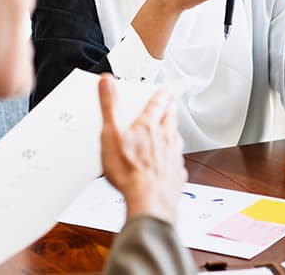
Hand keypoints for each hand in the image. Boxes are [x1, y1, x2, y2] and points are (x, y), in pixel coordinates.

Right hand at [98, 73, 186, 224]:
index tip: (165, 89)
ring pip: (176, 137)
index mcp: (148, 127)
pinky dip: (174, 155)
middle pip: (170, 118)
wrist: (149, 202)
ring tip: (172, 126)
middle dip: (170, 109)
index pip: (157, 104)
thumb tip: (107, 82)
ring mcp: (173, 156)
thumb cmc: (128, 172)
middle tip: (172, 102)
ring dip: (174, 129)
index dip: (161, 95)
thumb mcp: (111, 134)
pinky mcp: (176, 174)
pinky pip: (177, 160)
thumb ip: (109, 106)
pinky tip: (170, 160)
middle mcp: (165, 138)